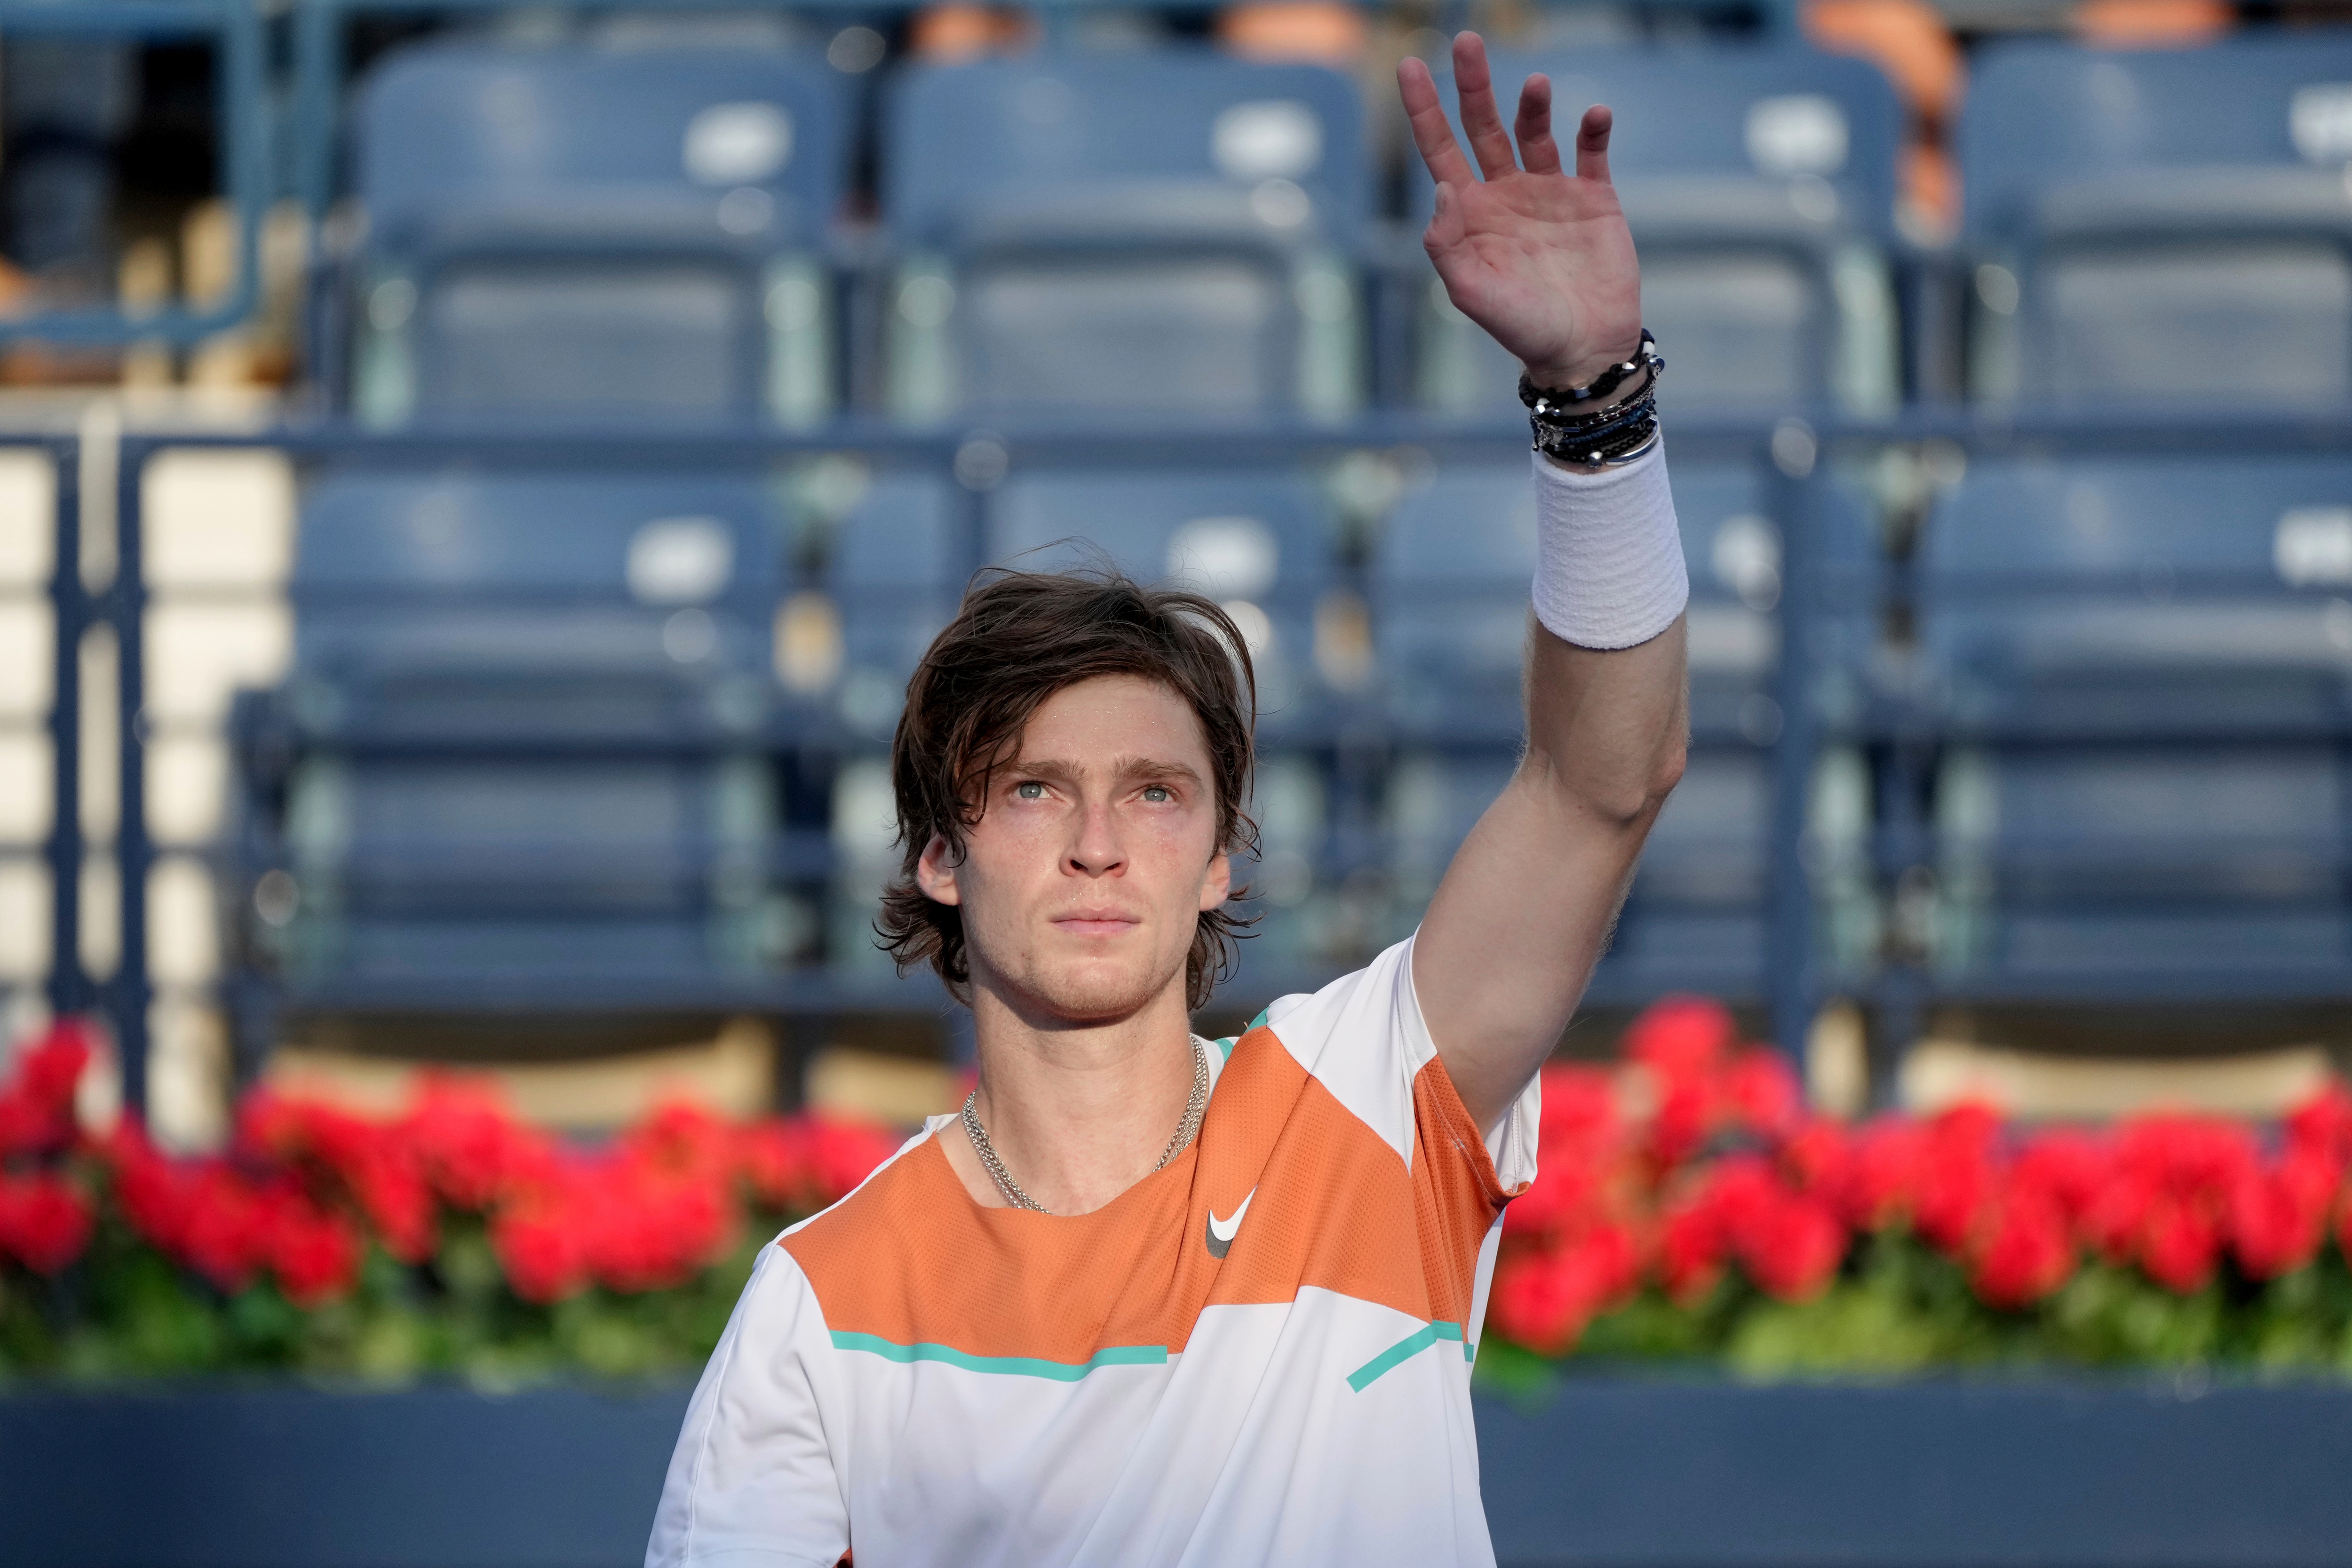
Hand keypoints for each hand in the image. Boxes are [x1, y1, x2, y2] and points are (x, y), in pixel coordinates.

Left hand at [1399, 33, 1643, 392]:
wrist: (1583, 350)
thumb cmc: (1522, 328)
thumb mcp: (1472, 294)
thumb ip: (1447, 246)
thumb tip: (1440, 187)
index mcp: (1471, 213)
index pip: (1440, 150)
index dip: (1424, 109)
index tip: (1409, 65)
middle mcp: (1506, 193)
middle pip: (1483, 126)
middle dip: (1472, 85)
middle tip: (1464, 41)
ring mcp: (1551, 191)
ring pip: (1535, 131)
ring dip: (1532, 105)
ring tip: (1534, 83)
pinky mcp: (1594, 197)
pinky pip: (1591, 151)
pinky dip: (1592, 129)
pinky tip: (1593, 114)